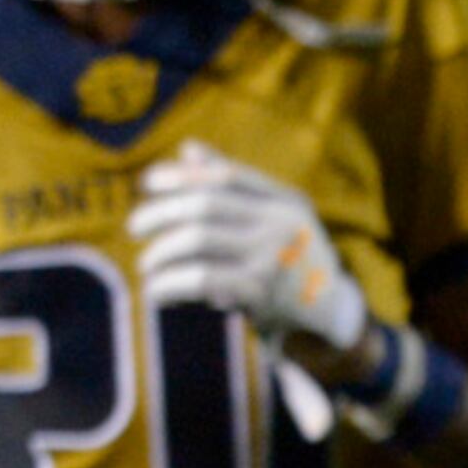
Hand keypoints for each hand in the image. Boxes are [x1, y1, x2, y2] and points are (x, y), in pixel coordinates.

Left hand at [130, 143, 375, 357]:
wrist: (334, 318)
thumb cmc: (295, 264)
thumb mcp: (276, 219)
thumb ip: (237, 186)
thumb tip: (188, 149)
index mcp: (287, 201)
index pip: (225, 175)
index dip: (181, 175)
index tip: (148, 183)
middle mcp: (282, 224)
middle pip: (204, 205)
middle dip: (160, 213)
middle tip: (134, 228)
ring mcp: (272, 257)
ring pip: (196, 239)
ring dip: (161, 253)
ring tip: (147, 267)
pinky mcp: (261, 293)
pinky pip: (199, 279)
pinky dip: (169, 284)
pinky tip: (157, 293)